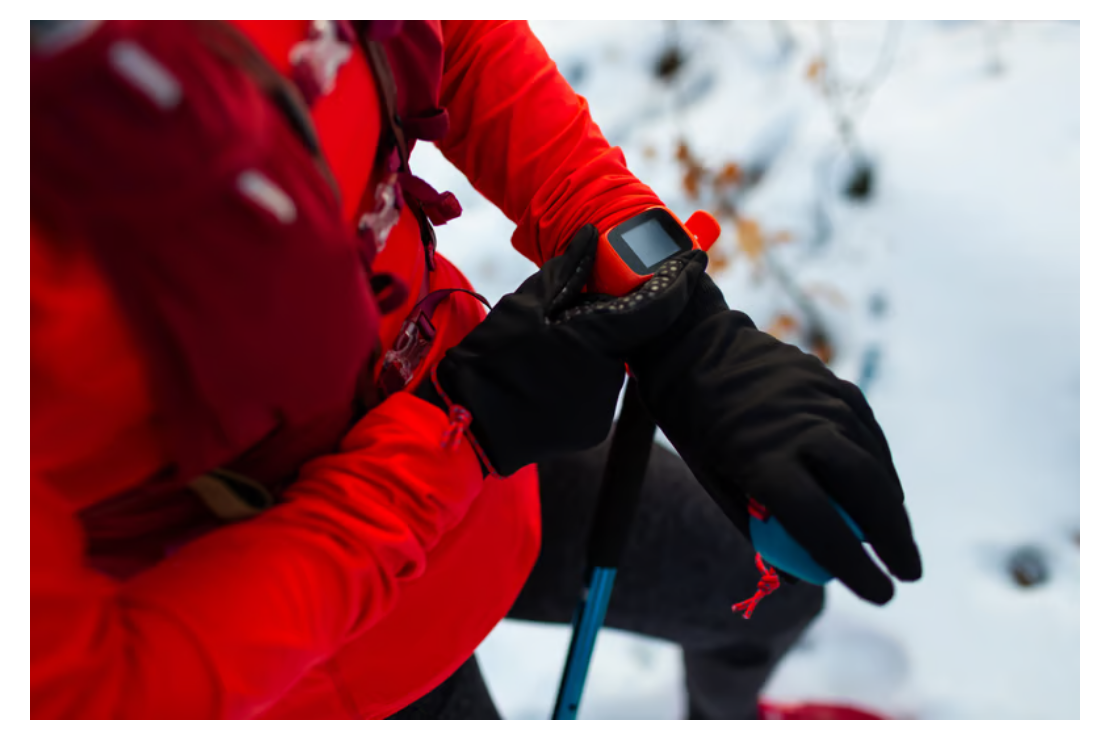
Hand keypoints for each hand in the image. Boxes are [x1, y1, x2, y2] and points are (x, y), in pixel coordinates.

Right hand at [417, 224, 707, 476]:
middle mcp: (608, 379)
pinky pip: (598, 392)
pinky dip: (583, 378)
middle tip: (567, 317)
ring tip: (548, 353)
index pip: (652, 309)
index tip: (695, 261)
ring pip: (610, 364)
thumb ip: (566, 272)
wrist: (469, 424)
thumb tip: (591, 237)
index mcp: (594, 342)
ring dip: (592, 351)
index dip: (678, 283)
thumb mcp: (524, 306)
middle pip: (623, 336)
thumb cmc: (490, 361)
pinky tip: (549, 378)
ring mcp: (601, 409)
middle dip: (605, 320)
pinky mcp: (593, 429)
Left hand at [628, 273, 920, 603]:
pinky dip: (880, 464)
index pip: (819, 521)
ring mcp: (821, 398)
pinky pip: (867, 431)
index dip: (853, 563)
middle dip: (893, 536)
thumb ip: (757, 525)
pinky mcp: (832, 382)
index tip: (880, 595)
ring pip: (873, 459)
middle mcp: (800, 424)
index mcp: (761, 455)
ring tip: (897, 541)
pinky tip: (886, 492)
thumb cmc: (695, 425)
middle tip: (909, 574)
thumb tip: (802, 574)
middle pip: (864, 487)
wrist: (692, 346)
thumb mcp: (712, 480)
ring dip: (891, 504)